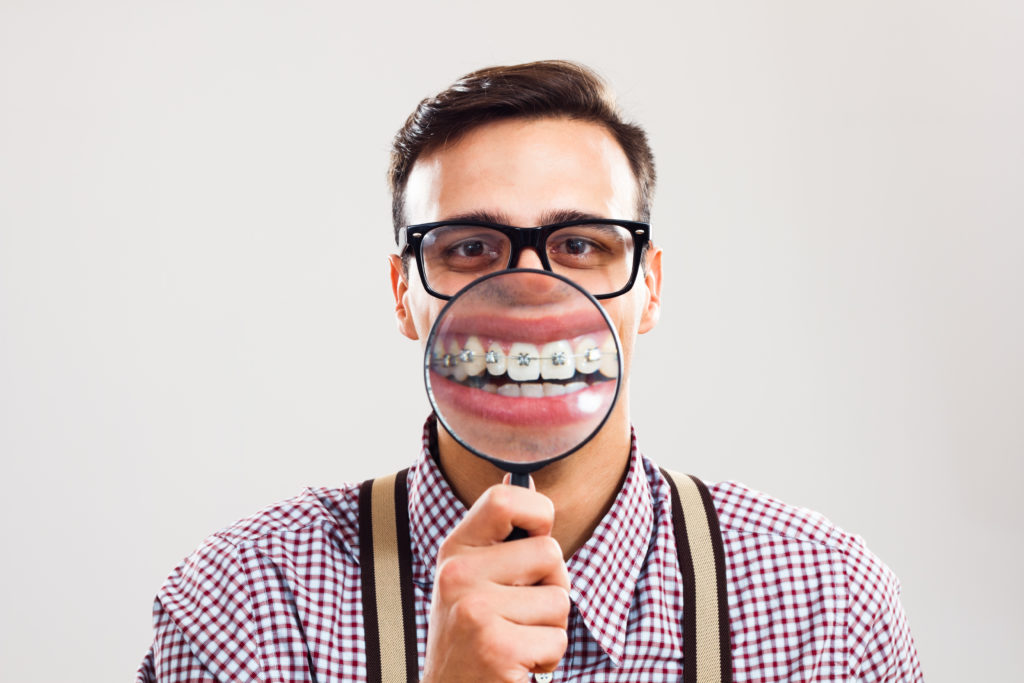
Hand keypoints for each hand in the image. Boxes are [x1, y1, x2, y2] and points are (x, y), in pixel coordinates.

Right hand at [421, 480, 570, 682]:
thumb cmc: (474, 634)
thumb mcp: (473, 578)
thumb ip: (498, 536)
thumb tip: (519, 478)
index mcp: (455, 550)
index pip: (505, 499)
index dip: (537, 513)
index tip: (536, 536)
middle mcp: (458, 575)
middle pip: (550, 553)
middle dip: (552, 586)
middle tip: (520, 612)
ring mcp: (474, 611)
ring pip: (560, 600)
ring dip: (550, 628)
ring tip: (516, 639)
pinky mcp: (496, 648)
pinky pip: (558, 640)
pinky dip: (547, 659)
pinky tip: (516, 664)